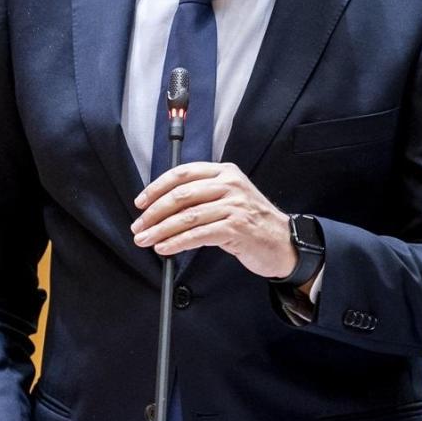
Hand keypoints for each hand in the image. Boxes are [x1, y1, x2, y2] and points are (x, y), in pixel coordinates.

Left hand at [133, 162, 294, 278]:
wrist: (283, 242)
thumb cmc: (251, 221)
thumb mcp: (230, 197)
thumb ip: (202, 195)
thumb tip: (162, 207)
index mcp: (225, 172)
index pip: (183, 174)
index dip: (157, 188)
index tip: (141, 203)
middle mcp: (229, 185)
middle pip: (181, 195)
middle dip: (154, 212)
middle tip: (138, 226)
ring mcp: (234, 206)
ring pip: (187, 216)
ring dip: (160, 230)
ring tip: (145, 240)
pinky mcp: (236, 228)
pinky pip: (198, 235)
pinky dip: (177, 242)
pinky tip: (165, 248)